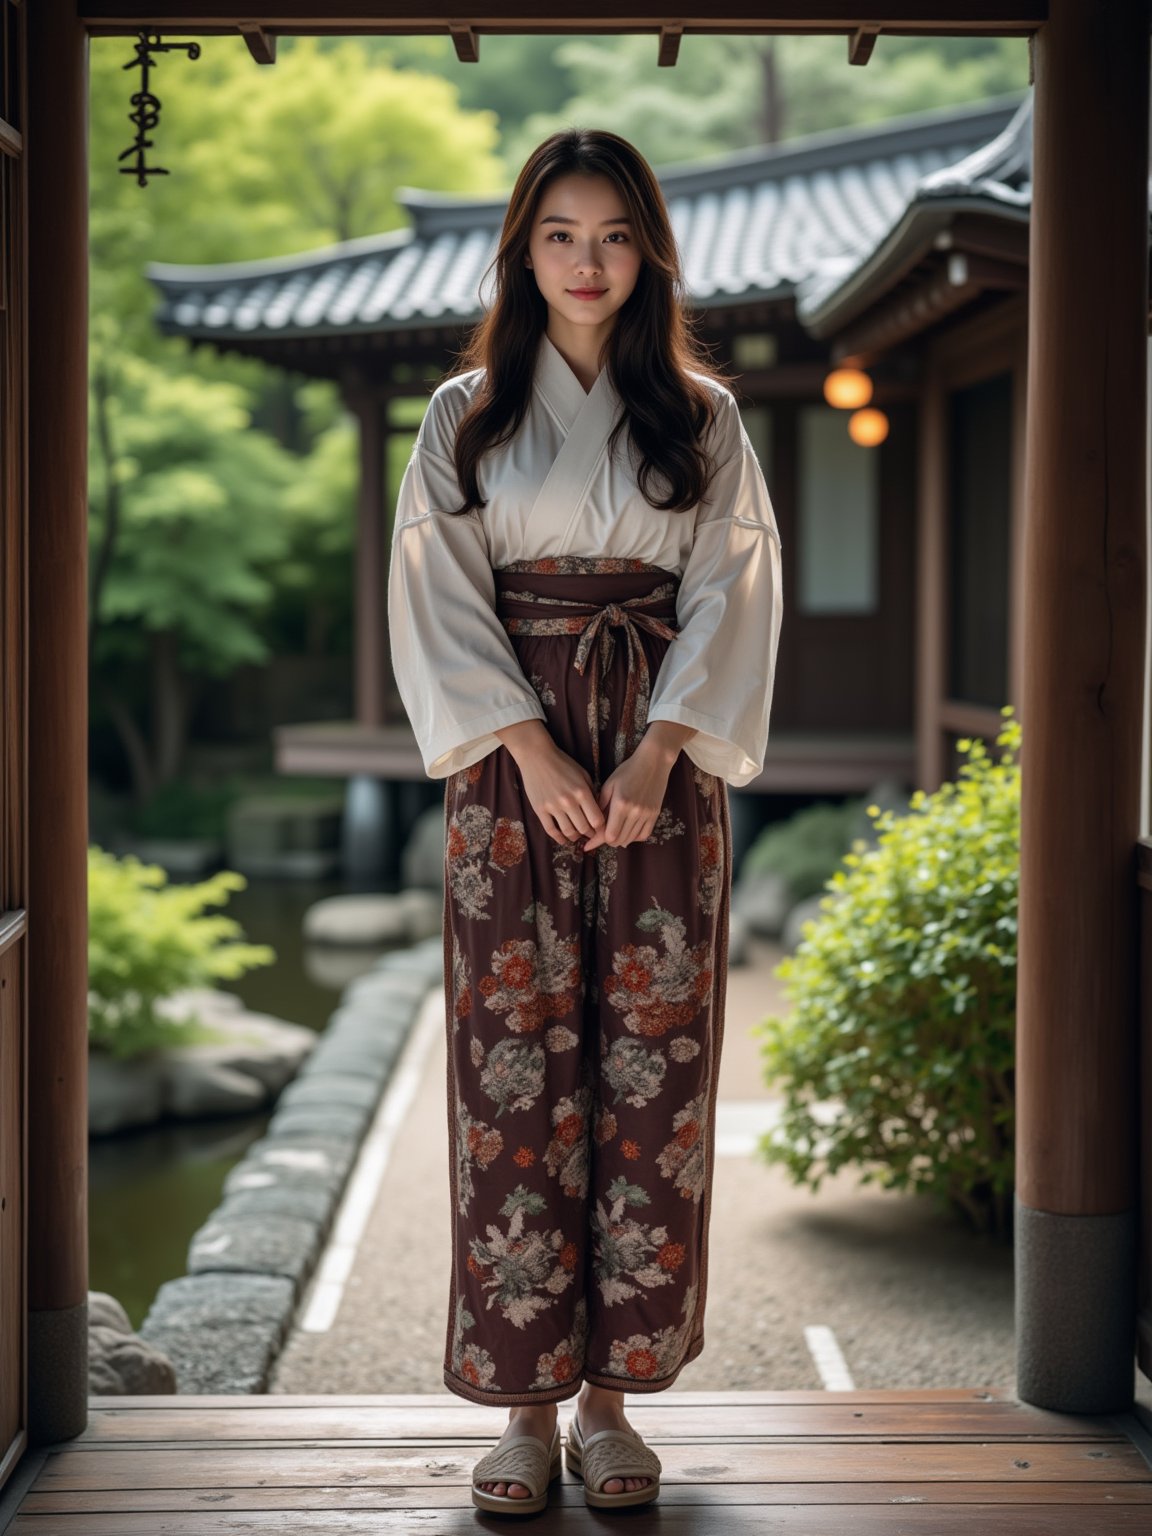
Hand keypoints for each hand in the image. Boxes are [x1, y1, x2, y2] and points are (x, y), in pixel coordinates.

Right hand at [504, 731, 606, 847]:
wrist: (537, 757)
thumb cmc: (562, 764)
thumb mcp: (583, 774)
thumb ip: (591, 792)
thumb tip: (598, 811)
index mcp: (582, 792)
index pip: (597, 819)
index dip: (601, 827)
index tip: (600, 828)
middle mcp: (569, 801)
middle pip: (583, 828)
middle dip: (589, 834)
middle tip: (590, 835)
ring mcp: (553, 807)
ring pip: (568, 832)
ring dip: (575, 837)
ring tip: (577, 836)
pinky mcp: (540, 809)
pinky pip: (551, 830)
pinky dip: (559, 839)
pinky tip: (563, 840)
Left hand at [582, 738, 673, 850]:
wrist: (653, 762)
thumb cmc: (627, 770)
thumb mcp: (609, 785)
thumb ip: (601, 805)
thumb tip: (594, 824)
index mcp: (620, 804)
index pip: (609, 835)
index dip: (597, 841)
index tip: (588, 845)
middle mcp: (634, 812)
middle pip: (619, 840)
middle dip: (607, 841)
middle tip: (600, 836)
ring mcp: (646, 815)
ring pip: (631, 839)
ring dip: (620, 839)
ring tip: (613, 833)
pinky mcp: (655, 814)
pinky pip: (644, 834)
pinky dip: (634, 837)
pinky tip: (628, 832)